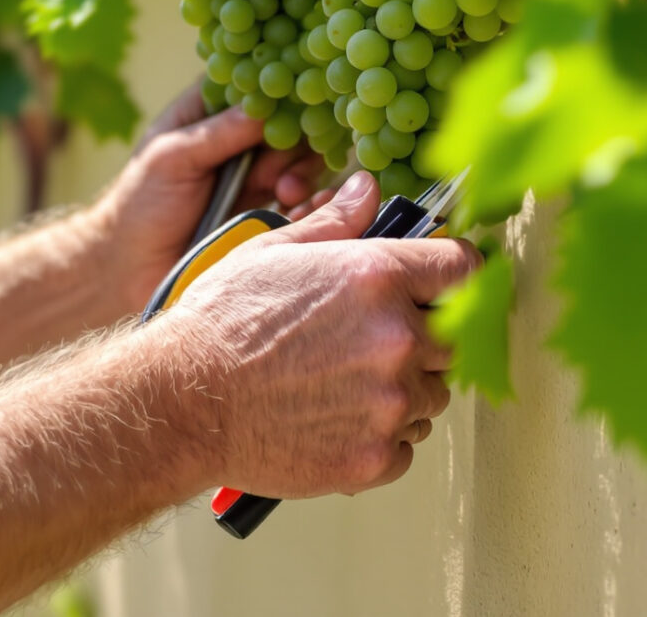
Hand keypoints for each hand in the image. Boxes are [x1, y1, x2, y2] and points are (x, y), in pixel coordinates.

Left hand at [89, 82, 330, 313]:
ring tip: (285, 192)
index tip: (291, 109)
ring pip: (298, 153)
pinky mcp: (264, 202)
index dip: (277, 89)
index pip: (253, 81)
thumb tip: (266, 107)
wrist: (135, 269)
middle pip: (286, 116)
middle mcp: (236, 132)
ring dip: (300, 169)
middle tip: (278, 169)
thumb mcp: (173, 158)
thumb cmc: (141, 203)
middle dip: (293, 138)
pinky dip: (304, 195)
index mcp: (208, 108)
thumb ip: (218, 133)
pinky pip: (299, 190)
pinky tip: (292, 206)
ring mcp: (253, 167)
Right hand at [155, 171, 480, 497]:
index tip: (445, 283)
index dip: (455, 272)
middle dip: (425, 334)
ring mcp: (390, 402)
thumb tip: (367, 190)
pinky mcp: (375, 456)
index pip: (462, 267)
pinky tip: (337, 419)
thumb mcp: (273, 253)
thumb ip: (334, 223)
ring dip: (405, 388)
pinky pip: (406, 446)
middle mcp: (396, 337)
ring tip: (345, 382)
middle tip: (374, 339)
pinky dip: (382, 437)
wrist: (185, 402)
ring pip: (433, 394)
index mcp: (377, 276)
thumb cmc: (221, 324)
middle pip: (455, 336)